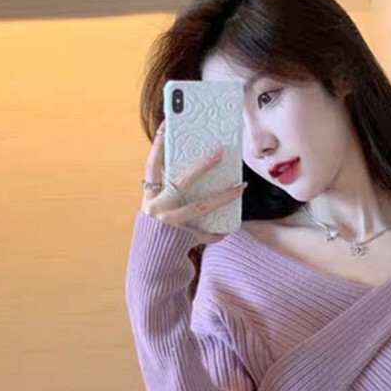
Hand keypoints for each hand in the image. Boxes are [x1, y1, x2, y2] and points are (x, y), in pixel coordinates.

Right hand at [140, 119, 246, 244]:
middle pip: (182, 182)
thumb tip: (196, 170)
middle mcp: (157, 209)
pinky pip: (205, 233)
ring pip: (201, 206)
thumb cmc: (158, 231)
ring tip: (241, 187)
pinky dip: (216, 232)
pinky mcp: (184, 238)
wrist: (152, 263)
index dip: (157, 147)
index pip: (152, 167)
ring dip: (223, 196)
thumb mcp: (156, 209)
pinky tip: (227, 229)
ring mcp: (171, 224)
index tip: (166, 127)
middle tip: (220, 152)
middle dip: (201, 166)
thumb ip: (168, 193)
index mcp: (149, 197)